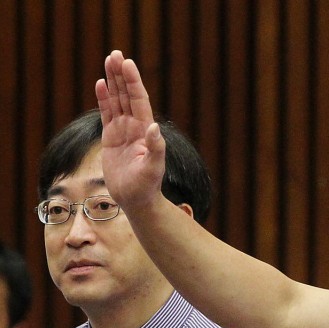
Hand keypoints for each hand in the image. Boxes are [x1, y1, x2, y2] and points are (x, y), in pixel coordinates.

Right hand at [95, 50, 165, 214]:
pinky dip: (104, 99)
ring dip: (113, 81)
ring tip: (109, 61)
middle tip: (116, 54)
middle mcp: (135, 127)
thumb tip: (153, 128)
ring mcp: (123, 131)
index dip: (134, 82)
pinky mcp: (111, 138)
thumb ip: (155, 148)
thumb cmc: (147, 186)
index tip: (128, 64)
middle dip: (122, 75)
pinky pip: (106, 114)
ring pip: (117, 100)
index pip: (139, 100)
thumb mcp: (153, 168)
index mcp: (145, 131)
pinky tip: (100, 84)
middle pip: (127, 95)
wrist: (136, 199)